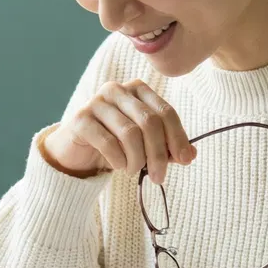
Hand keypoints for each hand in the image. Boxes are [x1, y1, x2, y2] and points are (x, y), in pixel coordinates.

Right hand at [41, 79, 195, 183]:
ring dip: (136, 159)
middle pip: (149, 122)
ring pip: (130, 133)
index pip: (165, 112)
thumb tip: (190, 155)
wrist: (77, 152)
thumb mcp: (145, 146)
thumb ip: (168, 148)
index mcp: (138, 90)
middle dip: (158, 154)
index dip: (178, 137)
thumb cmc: (115, 145)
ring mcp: (97, 102)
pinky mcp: (81, 118)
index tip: (184, 160)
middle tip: (158, 177)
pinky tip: (118, 166)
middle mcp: (117, 90)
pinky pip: (108, 142)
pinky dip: (118, 160)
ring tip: (133, 170)